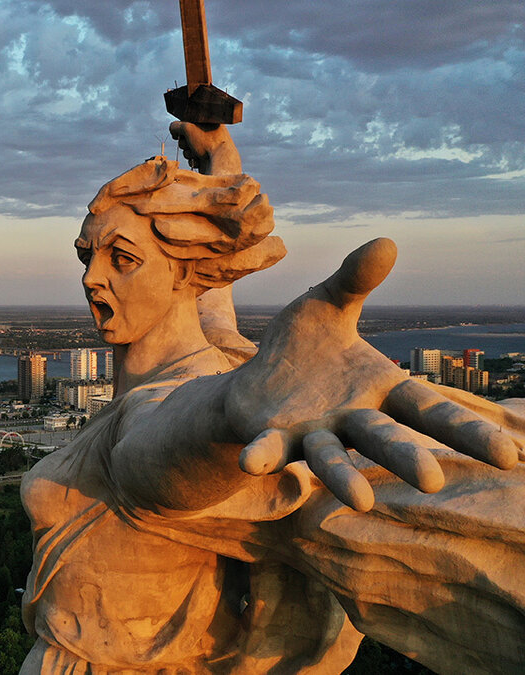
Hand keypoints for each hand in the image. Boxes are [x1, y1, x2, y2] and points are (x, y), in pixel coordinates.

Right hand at [169, 121, 241, 174]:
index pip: (188, 122)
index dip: (182, 128)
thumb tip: (173, 131)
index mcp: (209, 122)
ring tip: (196, 154)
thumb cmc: (207, 142)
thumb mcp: (188, 128)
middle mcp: (210, 133)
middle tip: (191, 144)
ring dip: (188, 152)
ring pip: (188, 148)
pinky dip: (193, 160)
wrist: (220, 163)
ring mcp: (208, 146)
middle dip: (185, 143)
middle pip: (186, 136)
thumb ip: (176, 126)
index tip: (183, 133)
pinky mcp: (206, 158)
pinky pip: (193, 158)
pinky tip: (199, 161)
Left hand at [225, 238, 517, 510]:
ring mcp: (313, 435)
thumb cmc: (302, 349)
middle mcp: (352, 420)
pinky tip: (252, 463)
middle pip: (385, 441)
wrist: (253, 379)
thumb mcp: (327, 305)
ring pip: (332, 459)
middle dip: (405, 458)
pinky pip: (269, 450)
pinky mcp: (273, 440)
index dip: (467, 432)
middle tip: (429, 481)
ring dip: (343, 477)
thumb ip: (354, 281)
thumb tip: (386, 241)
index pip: (430, 411)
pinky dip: (263, 456)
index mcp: (380, 390)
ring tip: (359, 501)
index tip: (508, 456)